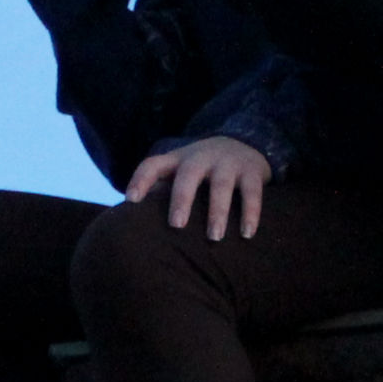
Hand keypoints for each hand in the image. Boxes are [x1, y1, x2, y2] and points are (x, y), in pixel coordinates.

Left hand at [127, 134, 271, 238]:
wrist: (245, 144)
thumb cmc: (203, 170)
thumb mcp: (181, 171)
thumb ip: (161, 191)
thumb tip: (135, 224)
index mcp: (178, 160)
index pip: (153, 165)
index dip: (140, 181)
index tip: (131, 200)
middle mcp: (201, 158)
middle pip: (188, 175)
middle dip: (181, 199)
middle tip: (176, 225)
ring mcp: (227, 163)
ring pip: (220, 186)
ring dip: (217, 212)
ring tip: (214, 237)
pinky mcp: (252, 171)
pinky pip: (252, 192)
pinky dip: (250, 213)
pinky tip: (247, 233)